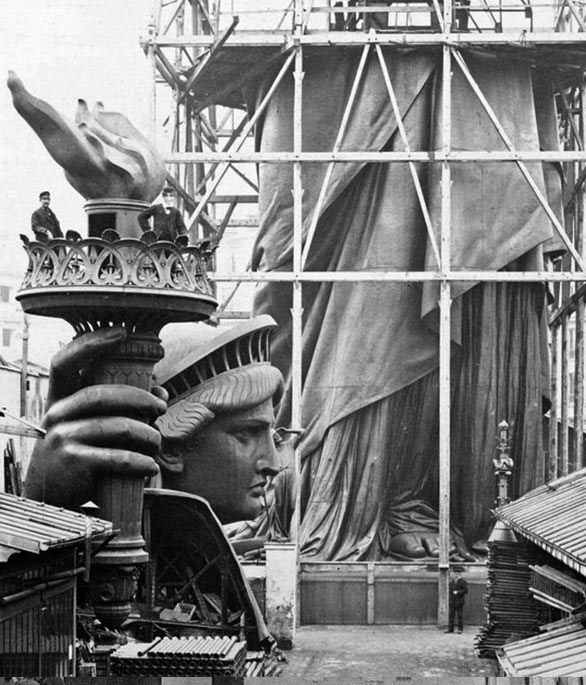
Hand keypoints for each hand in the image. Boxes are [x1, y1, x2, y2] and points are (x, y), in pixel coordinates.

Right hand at [24, 327, 166, 507]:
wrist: (51, 496)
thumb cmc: (80, 453)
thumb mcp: (92, 427)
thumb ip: (122, 408)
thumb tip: (160, 390)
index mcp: (59, 399)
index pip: (64, 362)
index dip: (89, 344)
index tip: (120, 333)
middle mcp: (55, 414)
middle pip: (102, 394)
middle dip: (139, 398)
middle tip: (161, 407)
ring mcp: (61, 438)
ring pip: (116, 426)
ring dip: (146, 435)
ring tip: (157, 443)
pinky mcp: (72, 462)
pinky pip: (116, 457)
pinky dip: (140, 462)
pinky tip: (151, 467)